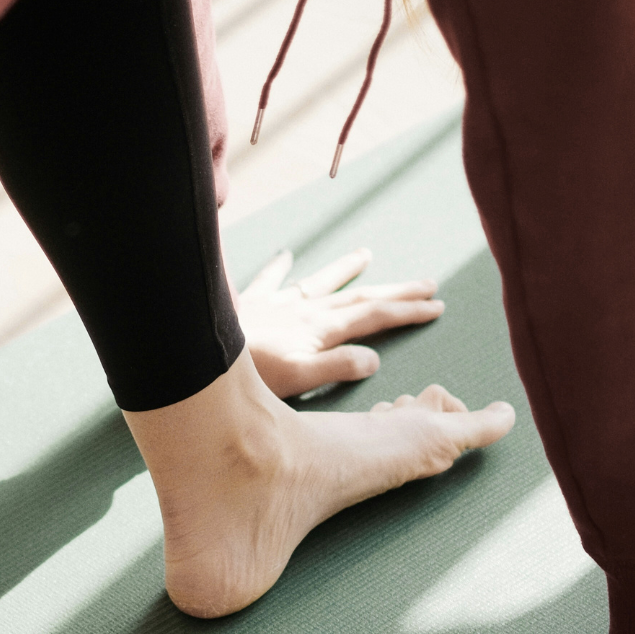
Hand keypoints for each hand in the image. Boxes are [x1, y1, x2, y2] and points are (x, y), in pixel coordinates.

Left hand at [236, 247, 445, 398]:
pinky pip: (269, 280)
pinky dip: (280, 268)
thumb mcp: (298, 379)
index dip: (407, 311)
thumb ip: (337, 368)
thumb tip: (374, 359)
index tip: (436, 305)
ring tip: (367, 254)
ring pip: (321, 281)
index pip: (374, 317)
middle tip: (427, 283)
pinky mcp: (251, 305)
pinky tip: (285, 255)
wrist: (198, 350)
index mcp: (320, 330)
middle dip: (395, 291)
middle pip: (358, 296)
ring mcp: (279, 304)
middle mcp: (304, 311)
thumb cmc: (247, 374)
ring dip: (346, 269)